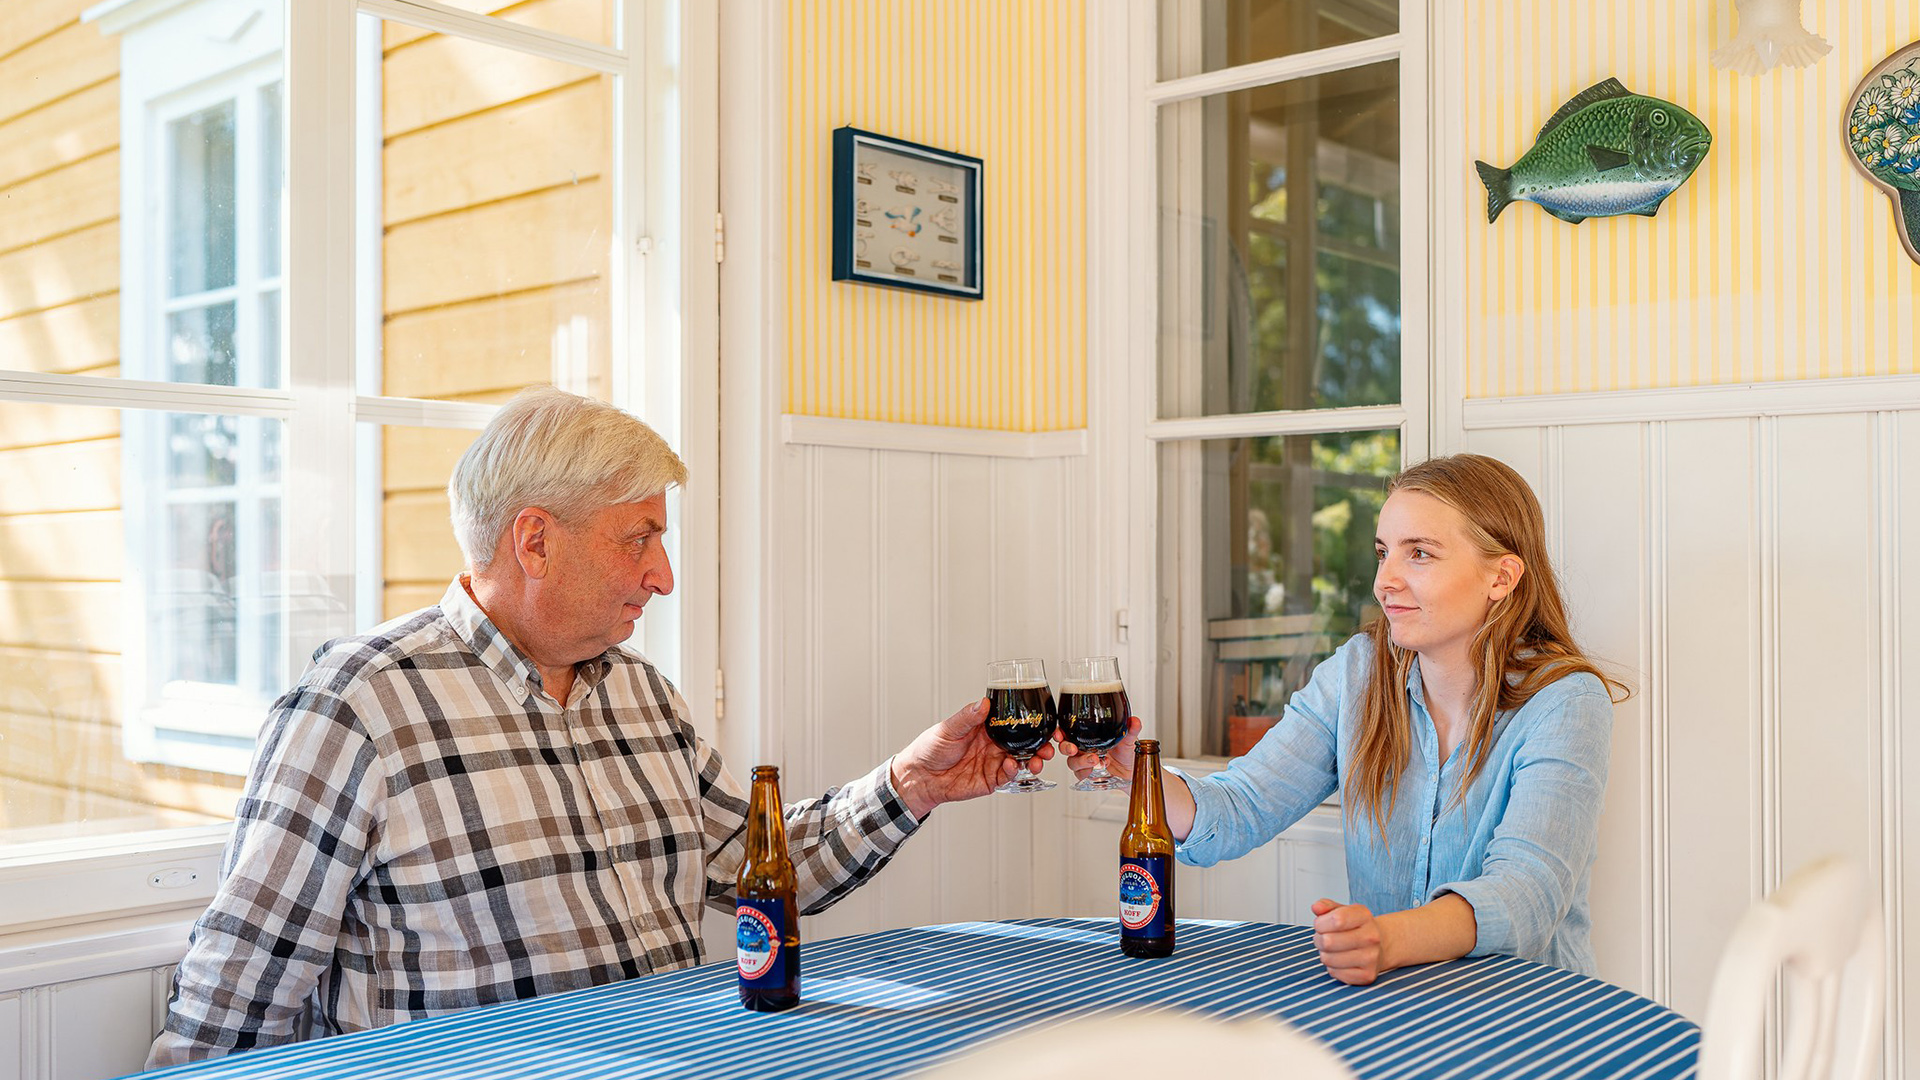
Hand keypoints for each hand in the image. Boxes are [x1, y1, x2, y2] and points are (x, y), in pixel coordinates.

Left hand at [889, 697, 1056, 818]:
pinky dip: (1014, 771)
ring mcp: (993, 763)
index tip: (1044, 722)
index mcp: (985, 728)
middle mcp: (993, 745)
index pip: (1013, 724)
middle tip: (1049, 746)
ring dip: (1033, 760)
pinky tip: (1013, 766)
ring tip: (1037, 760)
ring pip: (1021, 761)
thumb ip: (968, 717)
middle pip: (1024, 744)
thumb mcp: (948, 728)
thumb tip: (984, 702)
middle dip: (1040, 745)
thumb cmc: (930, 748)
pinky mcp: (990, 780)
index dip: (1030, 724)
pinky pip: (1008, 776)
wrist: (919, 776)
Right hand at [1055, 715, 1142, 783]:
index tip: (1060, 733)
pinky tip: (1096, 769)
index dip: (1060, 732)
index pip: (1069, 732)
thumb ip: (1130, 730)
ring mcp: (1085, 763)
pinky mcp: (1088, 775)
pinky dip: (1087, 772)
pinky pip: (1081, 775)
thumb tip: (1133, 720)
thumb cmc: (1126, 754)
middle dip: (1066, 748)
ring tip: (1094, 760)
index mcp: (1089, 737)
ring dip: (1081, 761)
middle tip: (1074, 749)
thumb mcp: (1129, 740)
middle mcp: (1083, 749)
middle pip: (1065, 747)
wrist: (1132, 773)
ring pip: (1073, 762)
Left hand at [1311, 898, 1388, 984]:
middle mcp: (1371, 937)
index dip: (1320, 923)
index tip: (1321, 924)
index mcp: (1364, 916)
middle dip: (1319, 939)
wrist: (1380, 945)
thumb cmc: (1355, 927)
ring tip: (1333, 949)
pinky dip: (1332, 968)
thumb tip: (1316, 907)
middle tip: (1324, 938)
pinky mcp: (1367, 975)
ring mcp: (1371, 958)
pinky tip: (1341, 961)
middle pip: (1328, 941)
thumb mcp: (1341, 910)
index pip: (1336, 919)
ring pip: (1328, 959)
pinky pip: (1334, 973)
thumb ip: (1326, 906)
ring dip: (1324, 954)